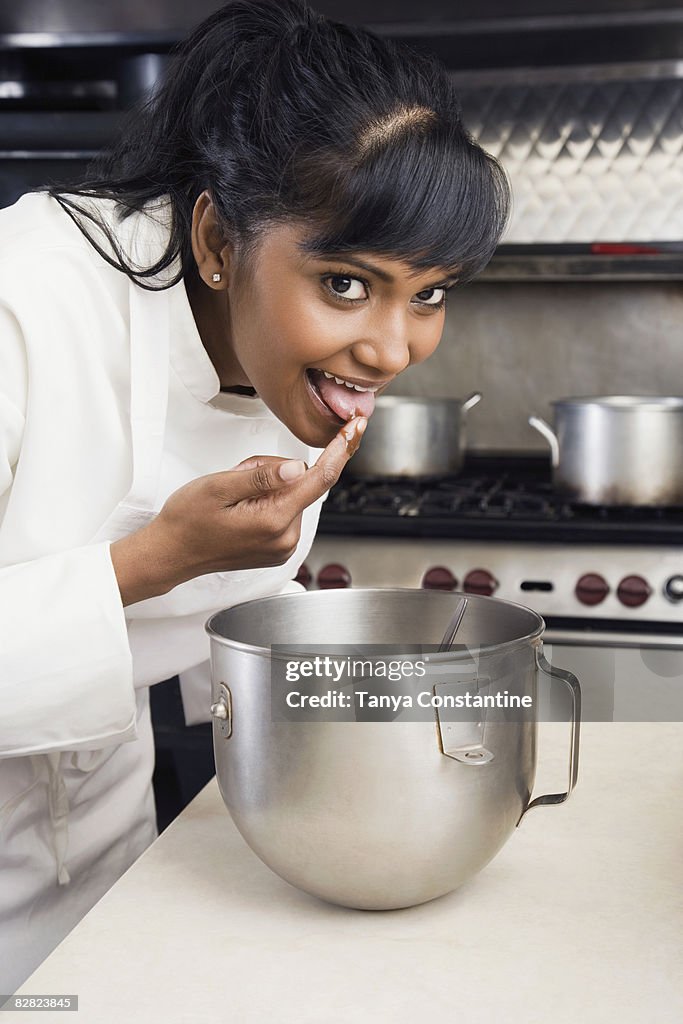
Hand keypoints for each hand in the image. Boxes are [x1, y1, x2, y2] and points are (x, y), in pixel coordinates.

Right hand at [110, 416, 365, 605]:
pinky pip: (284, 508)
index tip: (355, 427)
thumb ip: (261, 475)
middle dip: (274, 470)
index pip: (319, 479)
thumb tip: (298, 466)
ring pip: (292, 494)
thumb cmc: (187, 520)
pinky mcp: (278, 548)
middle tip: (237, 476)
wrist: (171, 553)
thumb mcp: (218, 486)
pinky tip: (241, 506)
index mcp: (274, 520)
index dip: (339, 449)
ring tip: (233, 496)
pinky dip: (267, 498)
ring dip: (268, 485)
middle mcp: (286, 538)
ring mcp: (283, 546)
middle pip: (301, 482)